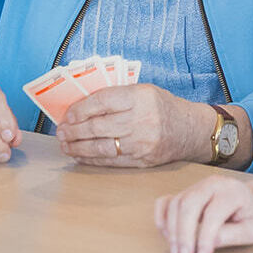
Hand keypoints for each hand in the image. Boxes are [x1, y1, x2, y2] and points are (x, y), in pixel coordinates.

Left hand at [57, 84, 212, 167]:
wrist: (190, 129)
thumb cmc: (163, 107)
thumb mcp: (143, 92)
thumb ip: (116, 97)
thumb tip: (80, 108)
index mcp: (140, 97)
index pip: (101, 102)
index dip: (80, 109)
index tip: (67, 115)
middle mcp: (141, 120)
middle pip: (98, 126)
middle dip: (74, 130)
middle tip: (61, 131)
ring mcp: (142, 143)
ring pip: (101, 146)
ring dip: (78, 147)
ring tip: (65, 145)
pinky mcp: (142, 160)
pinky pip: (111, 161)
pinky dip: (91, 159)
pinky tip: (80, 155)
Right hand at [154, 174, 252, 252]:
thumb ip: (232, 235)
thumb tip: (207, 242)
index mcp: (232, 191)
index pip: (213, 213)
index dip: (205, 238)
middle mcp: (212, 183)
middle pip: (189, 204)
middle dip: (183, 234)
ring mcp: (196, 186)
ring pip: (175, 204)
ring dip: (172, 231)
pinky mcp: (185, 193)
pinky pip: (166, 202)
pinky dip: (162, 219)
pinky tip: (167, 236)